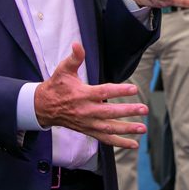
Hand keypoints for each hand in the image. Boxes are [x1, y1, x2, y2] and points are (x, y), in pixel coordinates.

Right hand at [33, 43, 148, 148]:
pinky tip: (134, 144)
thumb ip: (74, 58)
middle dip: (127, 111)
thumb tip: (77, 45)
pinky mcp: (89, 131)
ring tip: (143, 128)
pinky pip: (105, 139)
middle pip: (109, 112)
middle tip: (144, 109)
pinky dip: (120, 143)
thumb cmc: (57, 86)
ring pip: (109, 128)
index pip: (103, 92)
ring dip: (127, 129)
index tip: (134, 89)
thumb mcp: (63, 70)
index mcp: (82, 95)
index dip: (119, 91)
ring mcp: (88, 123)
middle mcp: (86, 111)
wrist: (44, 107)